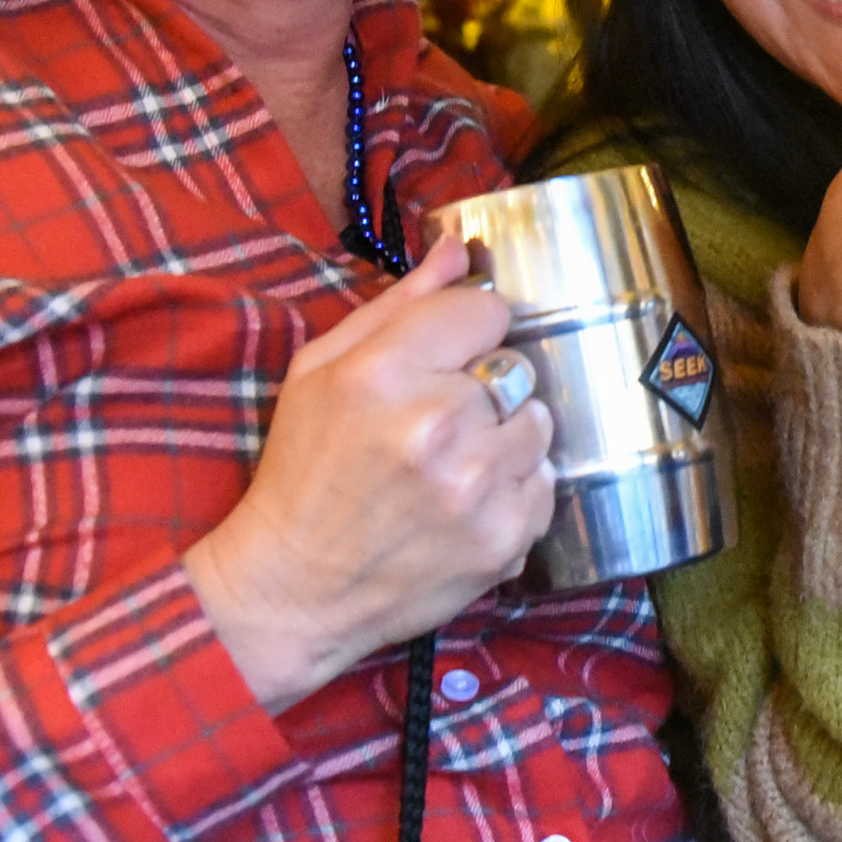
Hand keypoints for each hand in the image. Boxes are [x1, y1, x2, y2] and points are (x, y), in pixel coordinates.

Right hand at [184, 236, 556, 712]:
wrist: (294, 591)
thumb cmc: (303, 471)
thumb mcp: (321, 371)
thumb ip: (398, 304)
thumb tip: (459, 250)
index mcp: (386, 371)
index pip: (488, 310)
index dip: (469, 333)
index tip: (445, 360)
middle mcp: (438, 423)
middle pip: (518, 367)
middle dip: (484, 389)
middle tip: (438, 424)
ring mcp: (477, 486)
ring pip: (539, 424)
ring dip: (505, 439)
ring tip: (453, 466)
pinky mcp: (505, 538)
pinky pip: (547, 484)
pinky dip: (515, 492)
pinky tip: (466, 505)